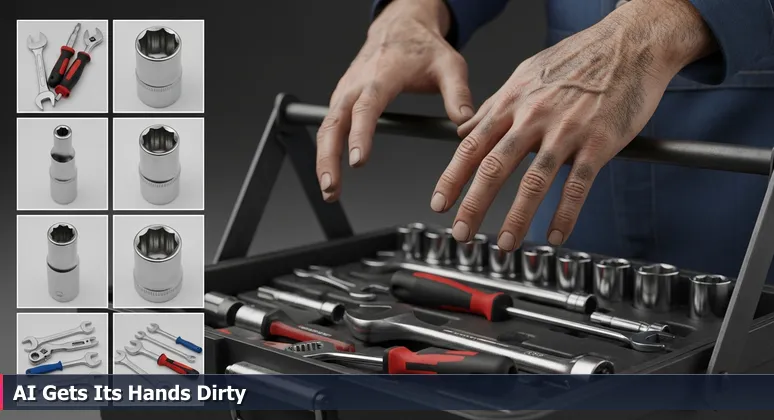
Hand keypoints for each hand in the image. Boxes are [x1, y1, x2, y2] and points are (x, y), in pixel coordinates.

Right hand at [317, 0, 473, 201]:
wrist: (400, 26)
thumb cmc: (423, 47)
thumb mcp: (450, 65)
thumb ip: (458, 94)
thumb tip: (464, 123)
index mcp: (382, 75)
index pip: (367, 107)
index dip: (360, 134)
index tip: (358, 160)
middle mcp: (357, 83)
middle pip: (334, 123)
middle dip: (329, 157)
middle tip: (333, 187)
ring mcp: (345, 91)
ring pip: (326, 127)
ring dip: (323, 160)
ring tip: (331, 191)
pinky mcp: (341, 98)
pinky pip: (328, 126)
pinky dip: (325, 150)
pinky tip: (329, 174)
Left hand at [431, 0, 715, 249]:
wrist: (629, 43)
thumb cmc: (578, 59)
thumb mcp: (524, 75)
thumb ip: (493, 106)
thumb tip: (463, 128)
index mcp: (512, 102)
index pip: (471, 146)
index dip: (452, 178)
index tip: (439, 203)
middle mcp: (533, 117)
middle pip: (494, 167)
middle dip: (473, 205)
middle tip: (462, 232)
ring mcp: (566, 130)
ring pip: (534, 181)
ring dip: (517, 218)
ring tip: (506, 244)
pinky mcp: (598, 142)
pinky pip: (578, 184)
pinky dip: (565, 214)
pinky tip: (556, 235)